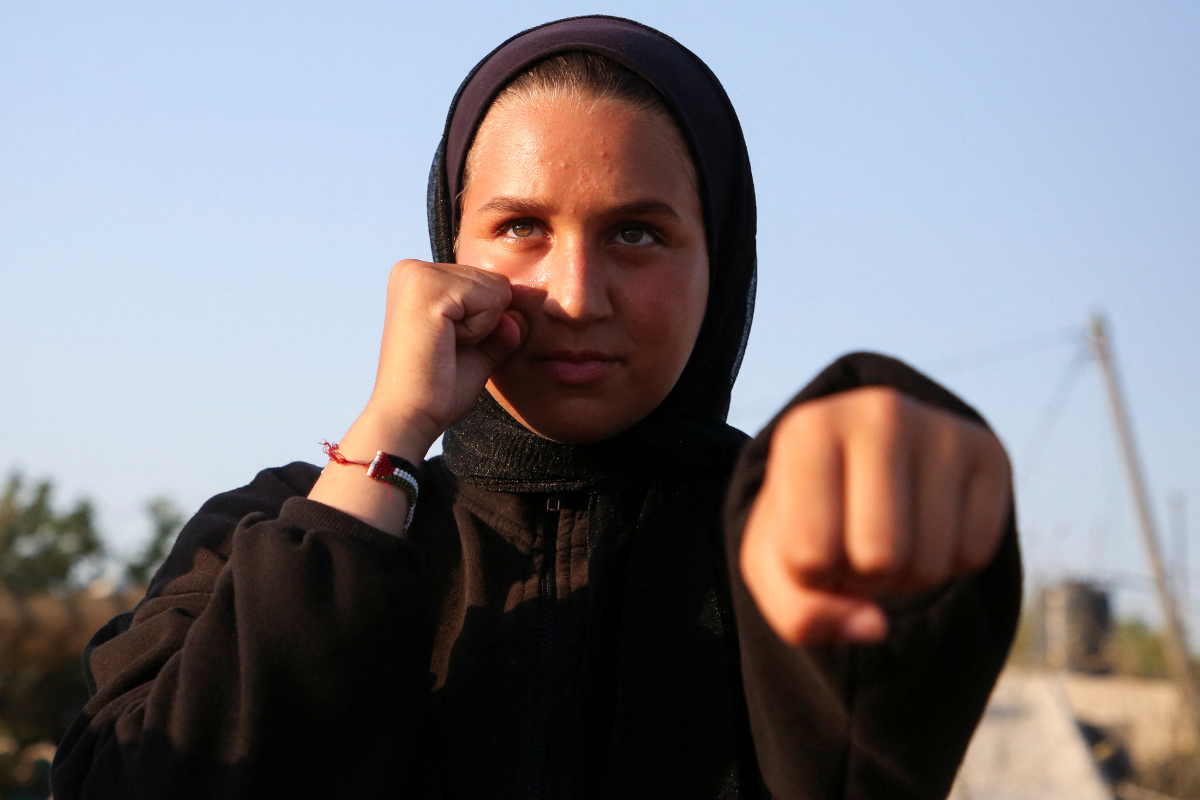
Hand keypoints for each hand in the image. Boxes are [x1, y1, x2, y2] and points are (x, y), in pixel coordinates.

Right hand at [308, 259, 525, 534]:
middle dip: (485, 323)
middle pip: (496, 281)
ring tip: (445, 346)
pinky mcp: (427, 287)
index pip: (488, 283)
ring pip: (497, 288)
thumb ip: (503, 325)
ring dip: (483, 327)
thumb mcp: (480, 349)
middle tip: (447, 348)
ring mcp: (418, 274)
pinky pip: (492, 299)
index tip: (448, 345)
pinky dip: (480, 329)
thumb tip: (524, 308)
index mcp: (419, 278)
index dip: (484, 323)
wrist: (411, 417)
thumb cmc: (439, 388)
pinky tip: (447, 343)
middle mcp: (413, 267)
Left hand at [739, 387, 1010, 645]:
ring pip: (929, 564)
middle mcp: (878, 413)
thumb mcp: (775, 565)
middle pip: (879, 559)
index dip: (809, 574)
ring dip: (904, 577)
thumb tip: (875, 627)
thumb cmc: (809, 519)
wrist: (863, 464)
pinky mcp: (990, 453)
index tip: (810, 537)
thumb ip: (799, 614)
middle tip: (853, 541)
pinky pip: (973, 555)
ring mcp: (940, 428)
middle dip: (862, 576)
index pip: (809, 554)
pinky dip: (946, 563)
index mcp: (807, 431)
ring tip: (886, 535)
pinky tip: (925, 526)